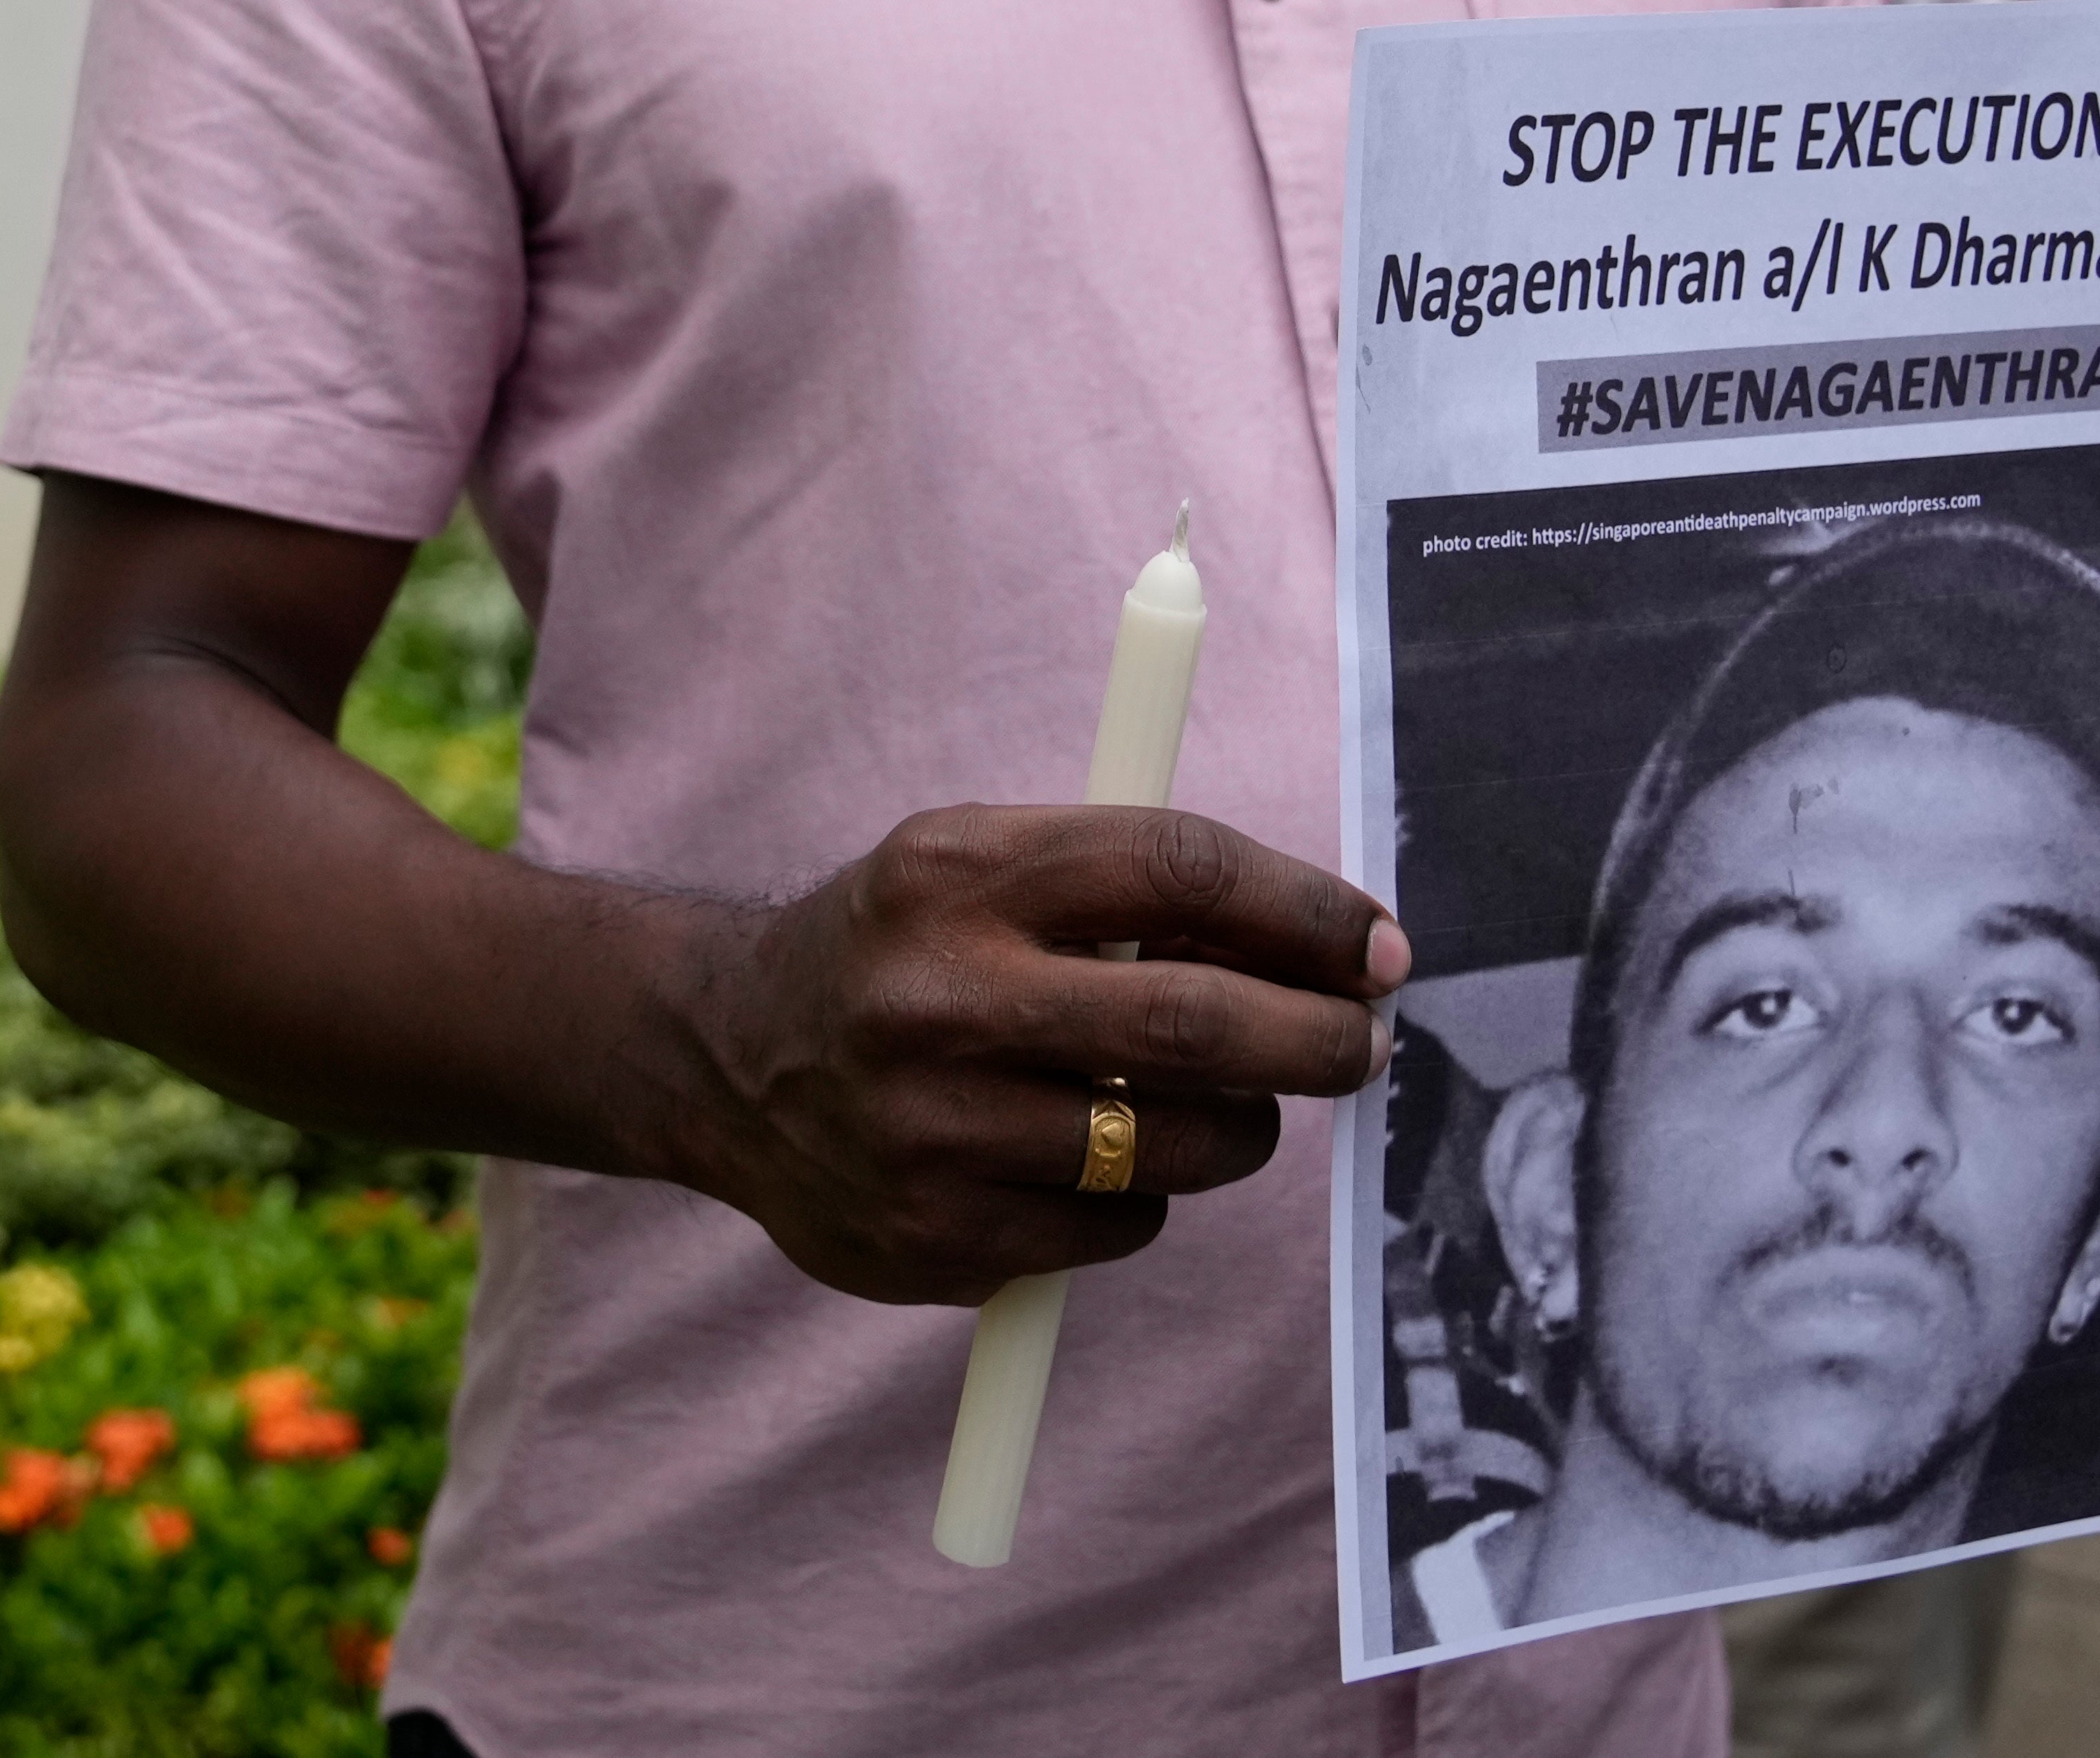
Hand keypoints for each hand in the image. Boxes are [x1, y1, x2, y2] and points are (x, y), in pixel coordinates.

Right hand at [668, 803, 1407, 1304]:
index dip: (1306, 911)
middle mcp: (937, 999)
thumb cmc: (901, 948)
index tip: (1376, 948)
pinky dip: (1136, 1196)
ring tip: (1206, 1104)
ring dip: (1233, 1128)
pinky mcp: (933, 1238)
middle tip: (1363, 1045)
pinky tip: (1081, 1159)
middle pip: (1197, 1025)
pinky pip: (1116, 1228)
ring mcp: (931, 1131)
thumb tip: (1332, 943)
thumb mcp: (980, 860)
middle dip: (1319, 1038)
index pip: (1179, 871)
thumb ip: (1127, 880)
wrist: (724, 1060)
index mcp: (959, 873)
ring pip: (1175, 1147)